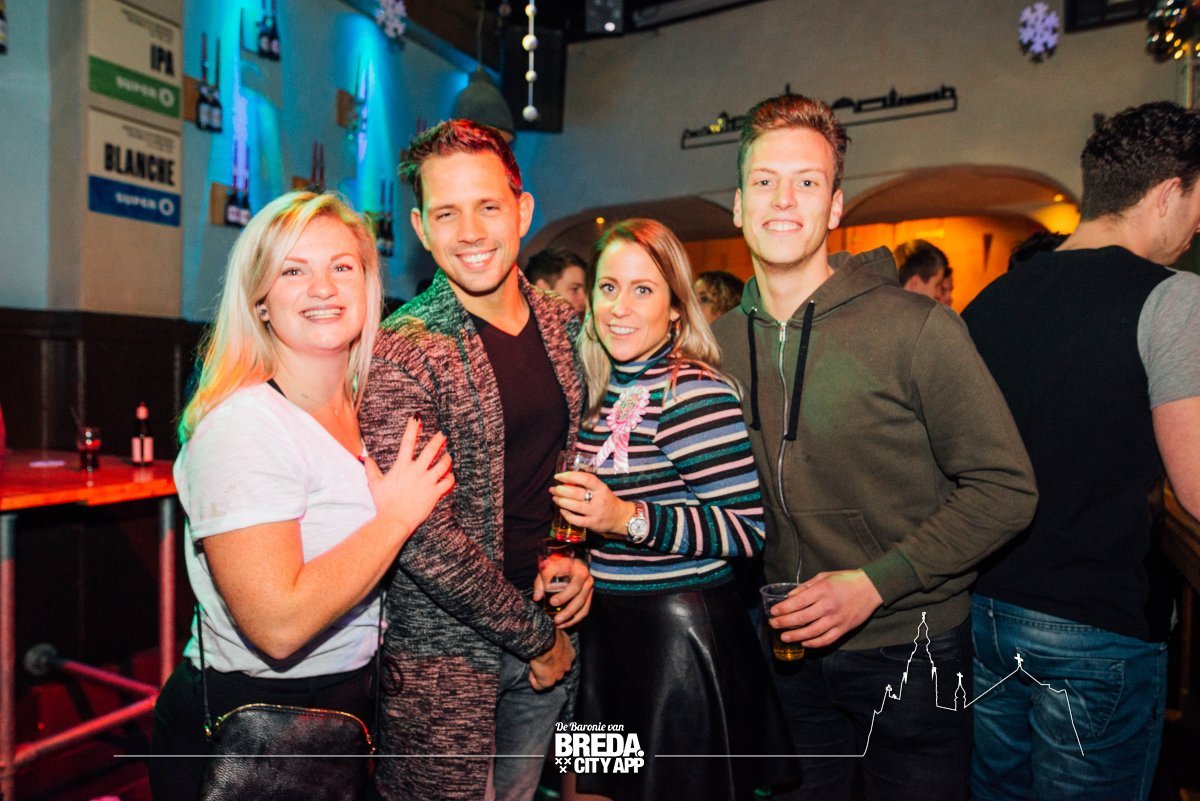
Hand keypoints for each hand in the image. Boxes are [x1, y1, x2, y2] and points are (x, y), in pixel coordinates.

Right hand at [365, 417, 453, 542]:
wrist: (394, 520)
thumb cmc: (384, 502)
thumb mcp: (375, 484)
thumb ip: (371, 470)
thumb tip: (366, 458)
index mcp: (402, 466)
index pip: (407, 442)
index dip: (412, 427)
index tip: (417, 417)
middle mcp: (416, 470)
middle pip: (431, 450)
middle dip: (439, 439)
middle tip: (444, 434)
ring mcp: (427, 481)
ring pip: (443, 464)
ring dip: (447, 458)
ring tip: (449, 455)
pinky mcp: (435, 493)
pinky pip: (447, 482)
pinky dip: (451, 477)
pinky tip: (450, 475)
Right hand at [529, 629, 574, 689]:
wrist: (545, 640)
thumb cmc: (551, 633)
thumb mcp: (558, 633)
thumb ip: (557, 637)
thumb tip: (553, 632)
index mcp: (570, 654)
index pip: (564, 660)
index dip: (554, 658)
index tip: (546, 654)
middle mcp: (567, 666)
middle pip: (559, 671)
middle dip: (550, 668)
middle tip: (540, 661)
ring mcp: (558, 675)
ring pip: (550, 679)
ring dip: (542, 674)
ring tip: (534, 666)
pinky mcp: (548, 681)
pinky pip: (539, 686)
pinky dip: (534, 681)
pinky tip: (531, 673)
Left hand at [533, 555, 593, 627]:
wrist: (569, 561)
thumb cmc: (558, 564)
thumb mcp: (548, 567)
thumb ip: (541, 582)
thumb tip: (536, 598)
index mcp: (580, 571)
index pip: (574, 586)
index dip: (564, 596)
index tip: (552, 602)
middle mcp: (588, 580)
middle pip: (580, 599)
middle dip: (568, 612)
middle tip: (556, 619)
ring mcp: (589, 589)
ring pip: (584, 608)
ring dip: (571, 619)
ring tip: (559, 624)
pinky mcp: (588, 597)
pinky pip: (584, 611)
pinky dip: (575, 619)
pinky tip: (564, 623)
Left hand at [549, 471, 634, 538]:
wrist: (620, 517)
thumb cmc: (606, 500)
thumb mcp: (600, 489)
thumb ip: (586, 485)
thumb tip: (565, 480)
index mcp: (601, 488)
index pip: (585, 478)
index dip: (570, 476)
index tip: (558, 476)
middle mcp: (599, 499)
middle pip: (576, 493)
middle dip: (561, 490)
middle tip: (553, 489)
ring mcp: (595, 512)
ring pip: (574, 506)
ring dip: (561, 501)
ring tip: (555, 498)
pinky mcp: (592, 524)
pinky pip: (576, 520)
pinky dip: (567, 515)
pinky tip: (562, 510)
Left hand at [766, 570, 882, 648]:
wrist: (870, 588)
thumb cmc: (845, 580)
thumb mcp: (824, 577)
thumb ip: (806, 587)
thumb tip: (789, 596)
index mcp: (822, 590)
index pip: (797, 602)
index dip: (783, 609)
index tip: (773, 612)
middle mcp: (828, 606)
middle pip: (801, 618)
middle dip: (784, 623)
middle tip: (773, 624)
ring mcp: (837, 619)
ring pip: (812, 632)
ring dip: (796, 636)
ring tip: (784, 637)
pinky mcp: (844, 628)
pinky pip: (827, 640)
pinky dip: (814, 643)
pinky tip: (805, 642)